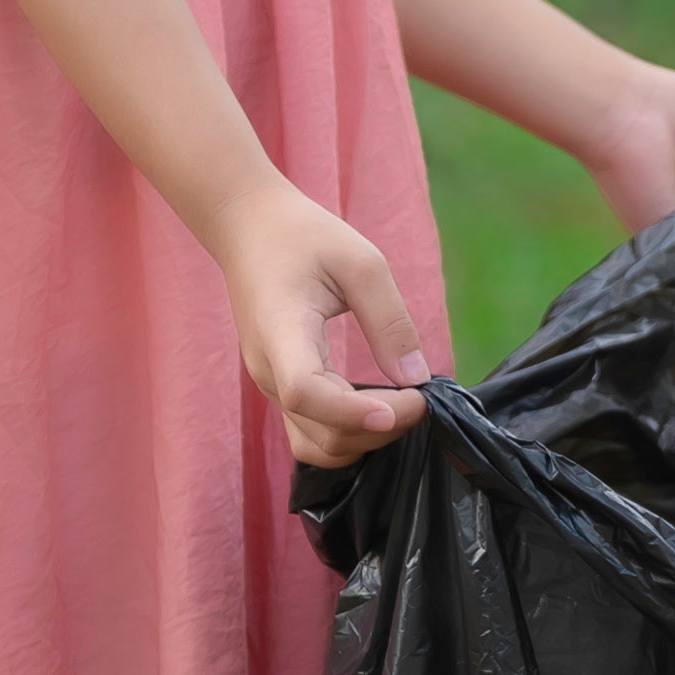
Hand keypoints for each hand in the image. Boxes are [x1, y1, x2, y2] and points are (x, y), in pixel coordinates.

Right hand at [215, 177, 430, 465]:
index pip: (306, 392)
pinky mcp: (280, 387)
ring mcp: (270, 384)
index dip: (354, 411)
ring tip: (406, 406)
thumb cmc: (305, 236)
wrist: (249, 230)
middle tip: (426, 397)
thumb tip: (417, 378)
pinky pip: (311, 432)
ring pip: (315, 445)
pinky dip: (350, 433)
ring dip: (366, 439)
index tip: (410, 401)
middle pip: (320, 432)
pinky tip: (382, 408)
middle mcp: (269, 370)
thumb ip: (389, 320)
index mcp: (281, 332)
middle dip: (381, 428)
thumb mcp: (360, 262)